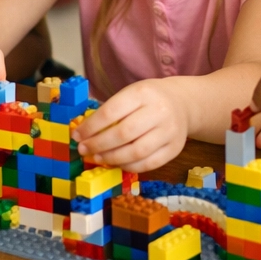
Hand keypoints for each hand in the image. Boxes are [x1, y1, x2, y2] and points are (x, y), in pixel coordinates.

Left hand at [70, 80, 186, 171]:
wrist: (183, 102)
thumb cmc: (149, 99)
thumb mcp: (131, 94)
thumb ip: (111, 111)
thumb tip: (83, 132)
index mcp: (143, 93)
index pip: (111, 112)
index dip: (91, 127)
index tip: (77, 135)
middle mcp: (159, 111)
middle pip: (123, 134)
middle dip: (98, 144)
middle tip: (83, 149)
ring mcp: (169, 131)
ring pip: (136, 152)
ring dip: (112, 158)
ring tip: (97, 157)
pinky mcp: (175, 148)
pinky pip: (149, 163)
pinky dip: (129, 166)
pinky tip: (117, 163)